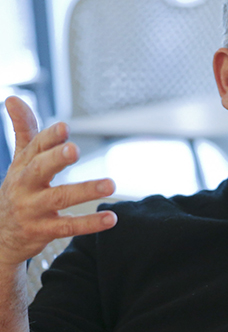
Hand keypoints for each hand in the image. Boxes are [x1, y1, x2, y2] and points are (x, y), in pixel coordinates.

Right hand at [0, 96, 116, 266]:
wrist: (1, 234)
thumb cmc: (18, 190)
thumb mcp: (20, 161)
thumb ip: (24, 131)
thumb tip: (12, 97)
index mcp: (23, 166)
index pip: (35, 147)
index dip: (49, 138)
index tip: (64, 127)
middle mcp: (25, 185)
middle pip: (40, 169)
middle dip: (56, 159)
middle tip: (75, 150)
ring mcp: (32, 209)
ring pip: (59, 198)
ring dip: (85, 191)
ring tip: (111, 184)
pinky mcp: (42, 231)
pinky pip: (67, 227)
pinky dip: (89, 223)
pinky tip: (111, 218)